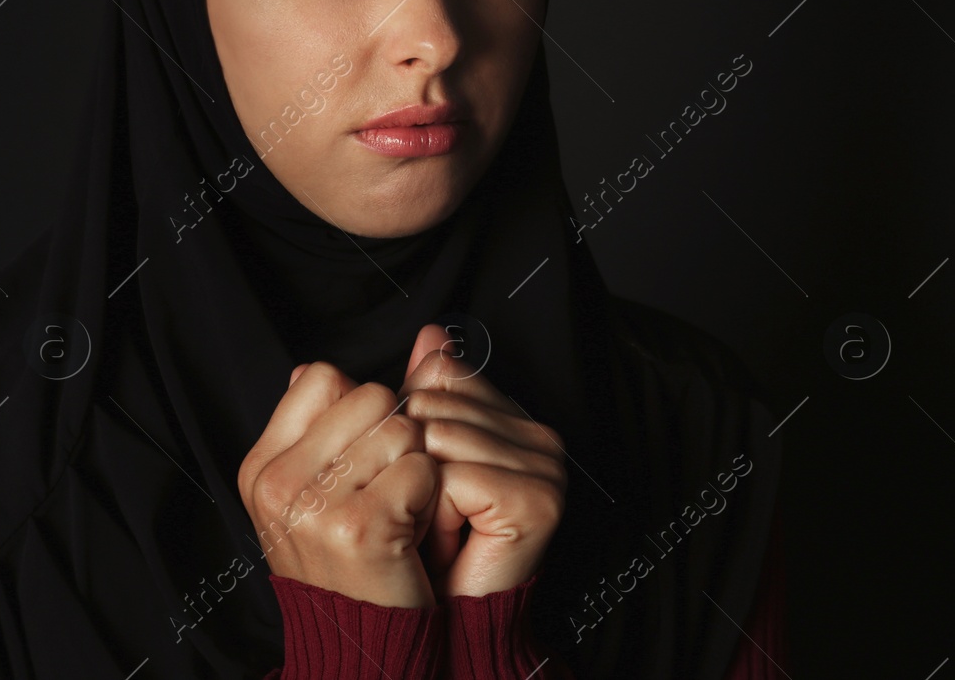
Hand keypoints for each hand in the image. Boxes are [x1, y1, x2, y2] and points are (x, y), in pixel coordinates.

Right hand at [237, 361, 439, 607]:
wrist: (360, 642)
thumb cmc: (348, 560)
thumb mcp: (315, 489)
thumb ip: (321, 423)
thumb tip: (314, 364)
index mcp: (263, 465)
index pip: (323, 376)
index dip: (360, 409)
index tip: (360, 458)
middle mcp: (278, 482)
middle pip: (373, 396)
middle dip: (396, 436)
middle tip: (384, 492)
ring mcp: (314, 504)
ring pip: (403, 429)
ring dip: (415, 469)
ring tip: (395, 514)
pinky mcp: (359, 525)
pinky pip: (422, 468)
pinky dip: (429, 498)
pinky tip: (408, 532)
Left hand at [398, 323, 568, 598]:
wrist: (448, 619)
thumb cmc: (428, 546)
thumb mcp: (418, 457)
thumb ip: (424, 394)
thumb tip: (428, 335)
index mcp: (513, 416)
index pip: (441, 375)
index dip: (411, 427)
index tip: (424, 477)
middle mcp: (538, 434)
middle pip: (432, 407)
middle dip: (409, 464)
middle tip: (427, 512)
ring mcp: (545, 465)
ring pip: (437, 441)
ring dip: (417, 495)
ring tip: (436, 529)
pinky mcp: (537, 498)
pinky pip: (451, 480)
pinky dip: (433, 516)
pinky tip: (449, 540)